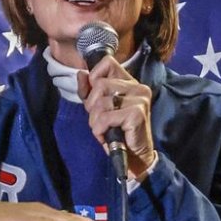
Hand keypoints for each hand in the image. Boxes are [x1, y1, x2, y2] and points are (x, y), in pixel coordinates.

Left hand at [77, 55, 155, 178]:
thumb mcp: (99, 109)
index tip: (95, 97)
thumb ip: (89, 91)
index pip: (107, 63)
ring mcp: (139, 99)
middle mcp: (137, 87)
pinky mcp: (137, 113)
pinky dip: (100, 130)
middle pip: (99, 85)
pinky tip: (108, 135)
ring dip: (96, 121)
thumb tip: (81, 74)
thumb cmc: (117, 131)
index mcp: (129, 82)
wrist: (134, 157)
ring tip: (106, 129)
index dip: (94, 78)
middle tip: (101, 121)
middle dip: (92, 106)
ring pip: (100, 102)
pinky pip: (105, 117)